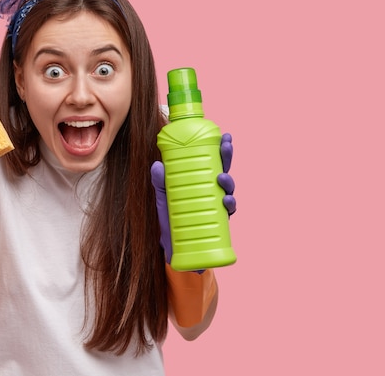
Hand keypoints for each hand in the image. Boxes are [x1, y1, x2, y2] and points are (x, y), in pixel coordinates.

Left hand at [151, 132, 236, 263]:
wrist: (173, 250)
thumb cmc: (171, 221)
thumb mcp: (163, 199)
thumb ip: (160, 183)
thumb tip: (157, 165)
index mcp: (201, 183)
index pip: (213, 163)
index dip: (221, 149)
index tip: (225, 136)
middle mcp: (212, 194)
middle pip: (224, 171)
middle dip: (227, 158)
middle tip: (226, 146)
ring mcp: (217, 208)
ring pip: (229, 191)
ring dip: (229, 182)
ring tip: (222, 178)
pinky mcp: (218, 224)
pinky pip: (228, 213)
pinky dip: (229, 206)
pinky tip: (226, 202)